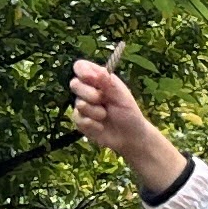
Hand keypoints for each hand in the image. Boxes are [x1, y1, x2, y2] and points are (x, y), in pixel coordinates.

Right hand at [67, 58, 182, 191]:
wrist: (133, 140)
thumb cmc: (133, 116)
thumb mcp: (123, 98)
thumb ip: (108, 83)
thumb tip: (95, 69)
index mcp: (101, 81)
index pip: (81, 67)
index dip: (83, 71)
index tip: (92, 77)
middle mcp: (90, 92)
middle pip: (74, 84)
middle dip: (89, 93)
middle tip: (102, 100)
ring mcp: (84, 107)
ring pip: (76, 104)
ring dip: (93, 112)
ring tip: (107, 117)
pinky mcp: (81, 123)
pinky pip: (77, 120)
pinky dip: (90, 125)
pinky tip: (101, 127)